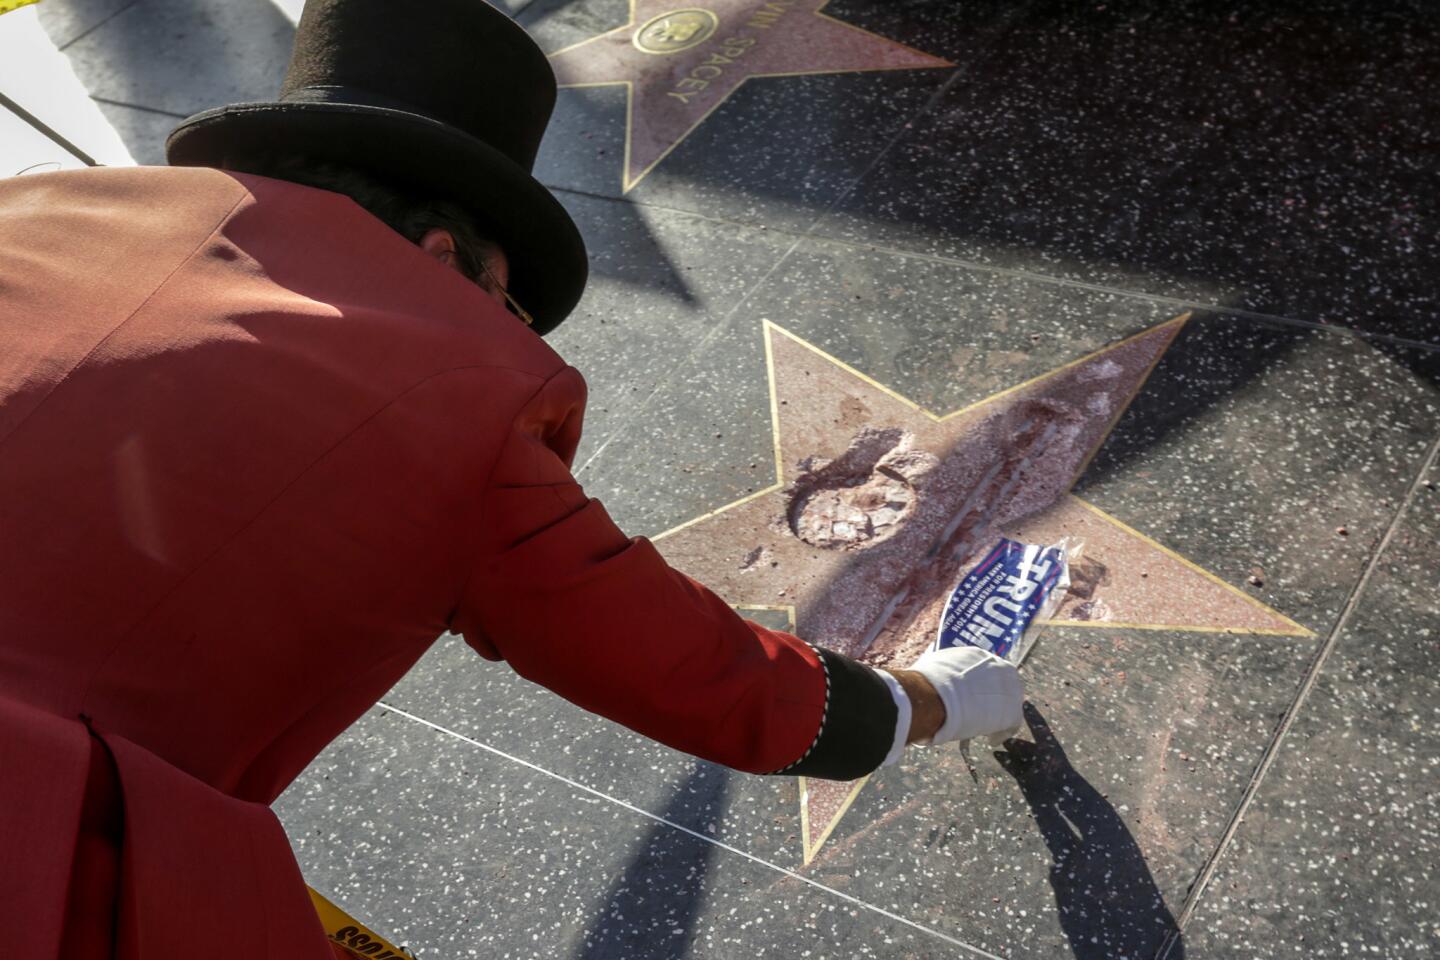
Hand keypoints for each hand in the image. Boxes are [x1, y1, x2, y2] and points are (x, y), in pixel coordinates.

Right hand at [903, 646, 1023, 746]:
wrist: (934, 697)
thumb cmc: (926, 684)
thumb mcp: (932, 668)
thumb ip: (940, 672)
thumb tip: (930, 679)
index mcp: (977, 655)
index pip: (984, 669)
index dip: (979, 685)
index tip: (971, 696)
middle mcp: (998, 666)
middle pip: (1001, 684)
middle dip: (993, 698)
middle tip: (982, 711)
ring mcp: (1008, 688)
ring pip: (1009, 703)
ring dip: (998, 714)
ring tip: (986, 727)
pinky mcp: (1012, 711)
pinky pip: (1011, 724)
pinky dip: (1001, 733)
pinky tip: (991, 741)